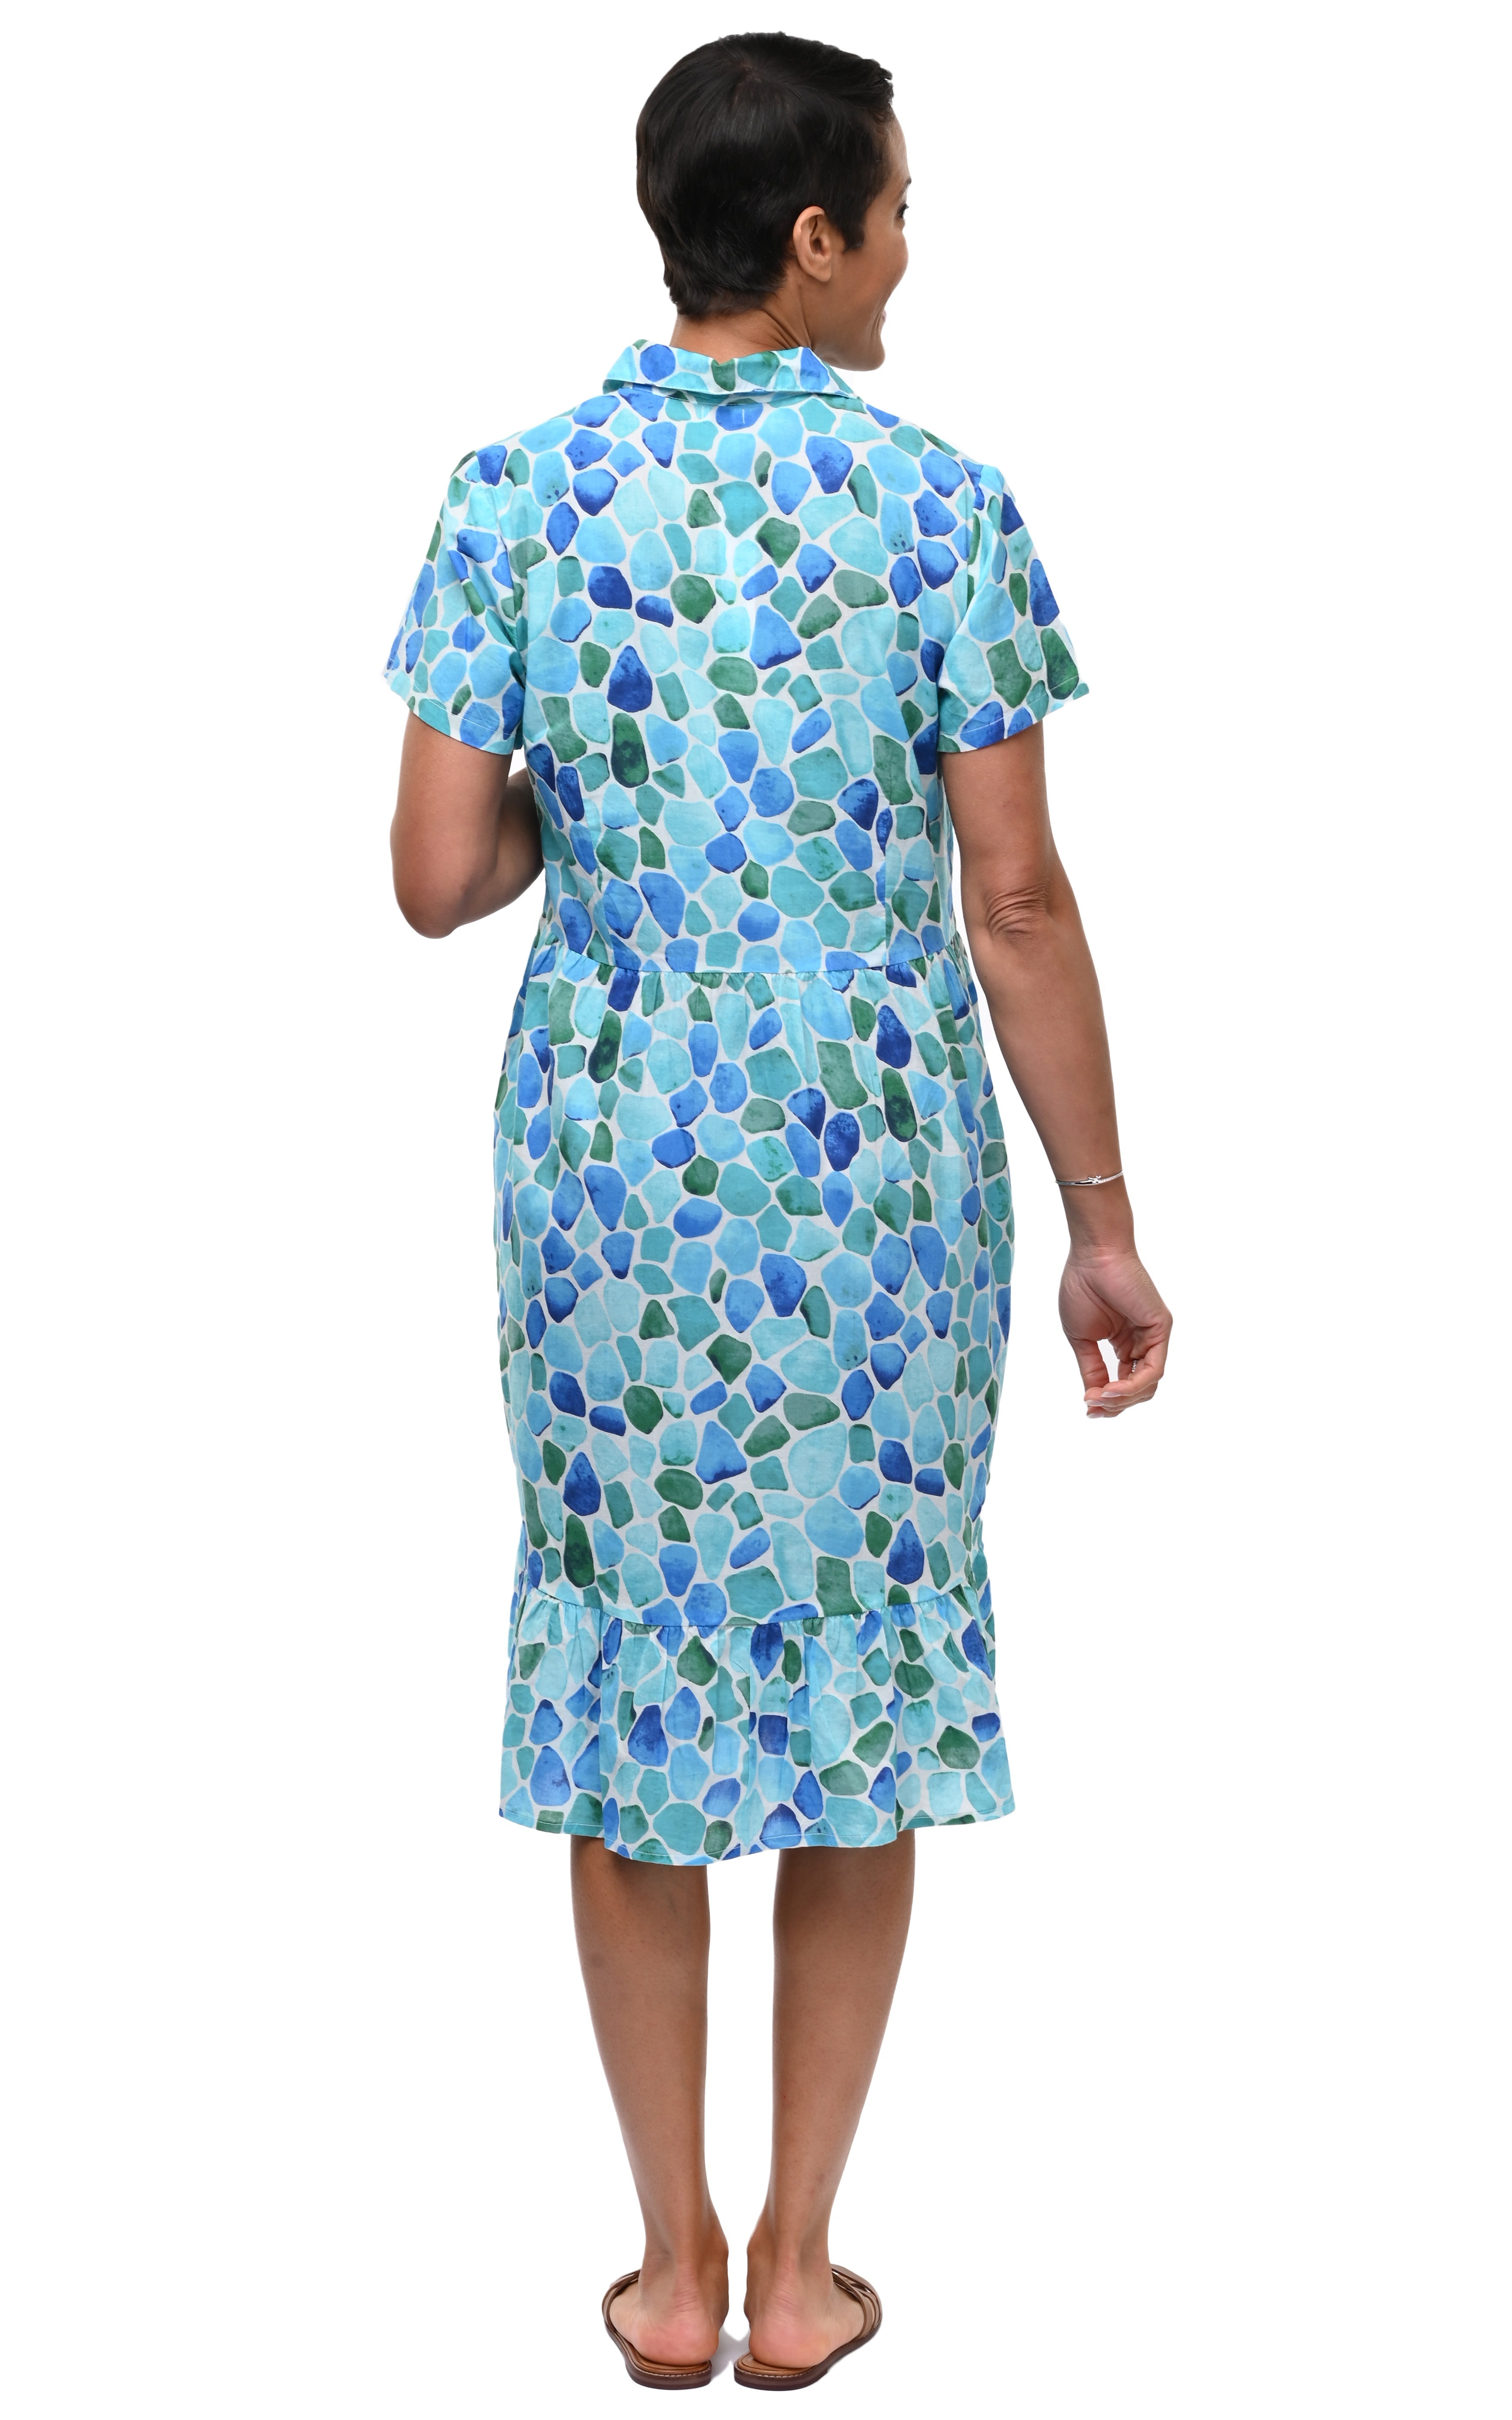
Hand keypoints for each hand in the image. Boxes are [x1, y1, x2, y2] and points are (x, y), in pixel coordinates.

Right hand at [1059, 1248, 1171, 1417]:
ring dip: (1122, 1398)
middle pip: (1138, 1389)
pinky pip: (1153, 1369)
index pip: (1124, 1383)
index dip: (1108, 1401)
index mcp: (1125, 1343)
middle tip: (1093, 1408)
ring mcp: (1154, 1336)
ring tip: (1099, 1399)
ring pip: (1148, 1384)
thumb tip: (1094, 1398)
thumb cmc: (1082, 1287)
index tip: (1088, 1410)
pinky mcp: (1161, 1328)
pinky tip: (1111, 1389)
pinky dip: (1132, 1385)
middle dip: (1116, 1405)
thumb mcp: (1081, 1338)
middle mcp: (1143, 1342)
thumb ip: (1091, 1368)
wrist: (1092, 1256)